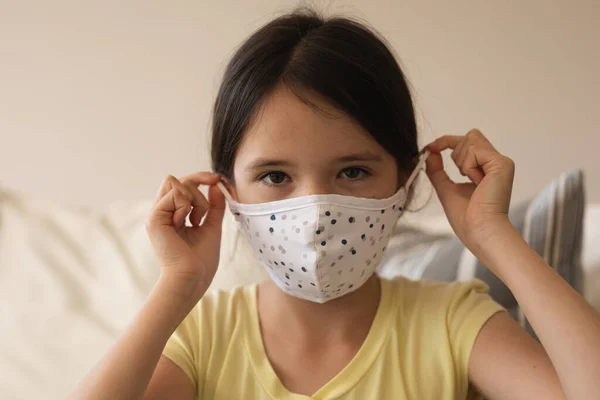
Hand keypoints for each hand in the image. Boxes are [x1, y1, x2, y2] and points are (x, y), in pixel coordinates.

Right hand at [146, 172, 224, 300]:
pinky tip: (186, 223)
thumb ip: (214, 206)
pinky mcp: (154, 218)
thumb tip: (216, 185)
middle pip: (178, 179)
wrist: (192, 277)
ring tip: (196, 220)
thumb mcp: (212, 226)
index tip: (217, 179)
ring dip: (195, 199)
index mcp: (173, 215)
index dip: (200, 177)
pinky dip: (187, 206)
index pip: (183, 184)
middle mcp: (163, 213)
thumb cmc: (201, 260)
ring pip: (176, 183)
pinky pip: (175, 194)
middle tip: (207, 205)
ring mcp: (157, 214)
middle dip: (198, 184)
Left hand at [425, 129, 514, 246]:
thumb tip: (430, 152)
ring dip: (462, 161)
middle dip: (454, 150)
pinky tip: (477, 182)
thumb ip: (437, 170)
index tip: (429, 148)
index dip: (445, 141)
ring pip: (471, 139)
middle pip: (469, 135)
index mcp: (484, 168)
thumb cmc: (466, 218)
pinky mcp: (502, 164)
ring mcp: (500, 162)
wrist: (479, 231)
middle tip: (460, 175)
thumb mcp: (445, 189)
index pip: (466, 142)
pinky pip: (475, 150)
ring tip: (472, 182)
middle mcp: (495, 163)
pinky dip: (468, 166)